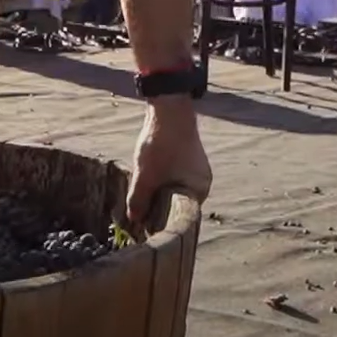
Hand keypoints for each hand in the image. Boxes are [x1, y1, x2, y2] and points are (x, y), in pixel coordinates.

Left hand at [126, 96, 212, 229]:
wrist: (170, 109)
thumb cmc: (162, 145)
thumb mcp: (145, 176)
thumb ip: (138, 201)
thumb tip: (134, 221)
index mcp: (198, 192)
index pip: (179, 219)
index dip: (161, 224)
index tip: (143, 227)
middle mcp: (202, 183)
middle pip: (176, 205)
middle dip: (157, 209)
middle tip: (137, 212)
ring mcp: (197, 170)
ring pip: (174, 191)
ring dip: (157, 194)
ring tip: (140, 194)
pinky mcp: (189, 160)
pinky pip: (175, 178)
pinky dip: (161, 181)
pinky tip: (147, 177)